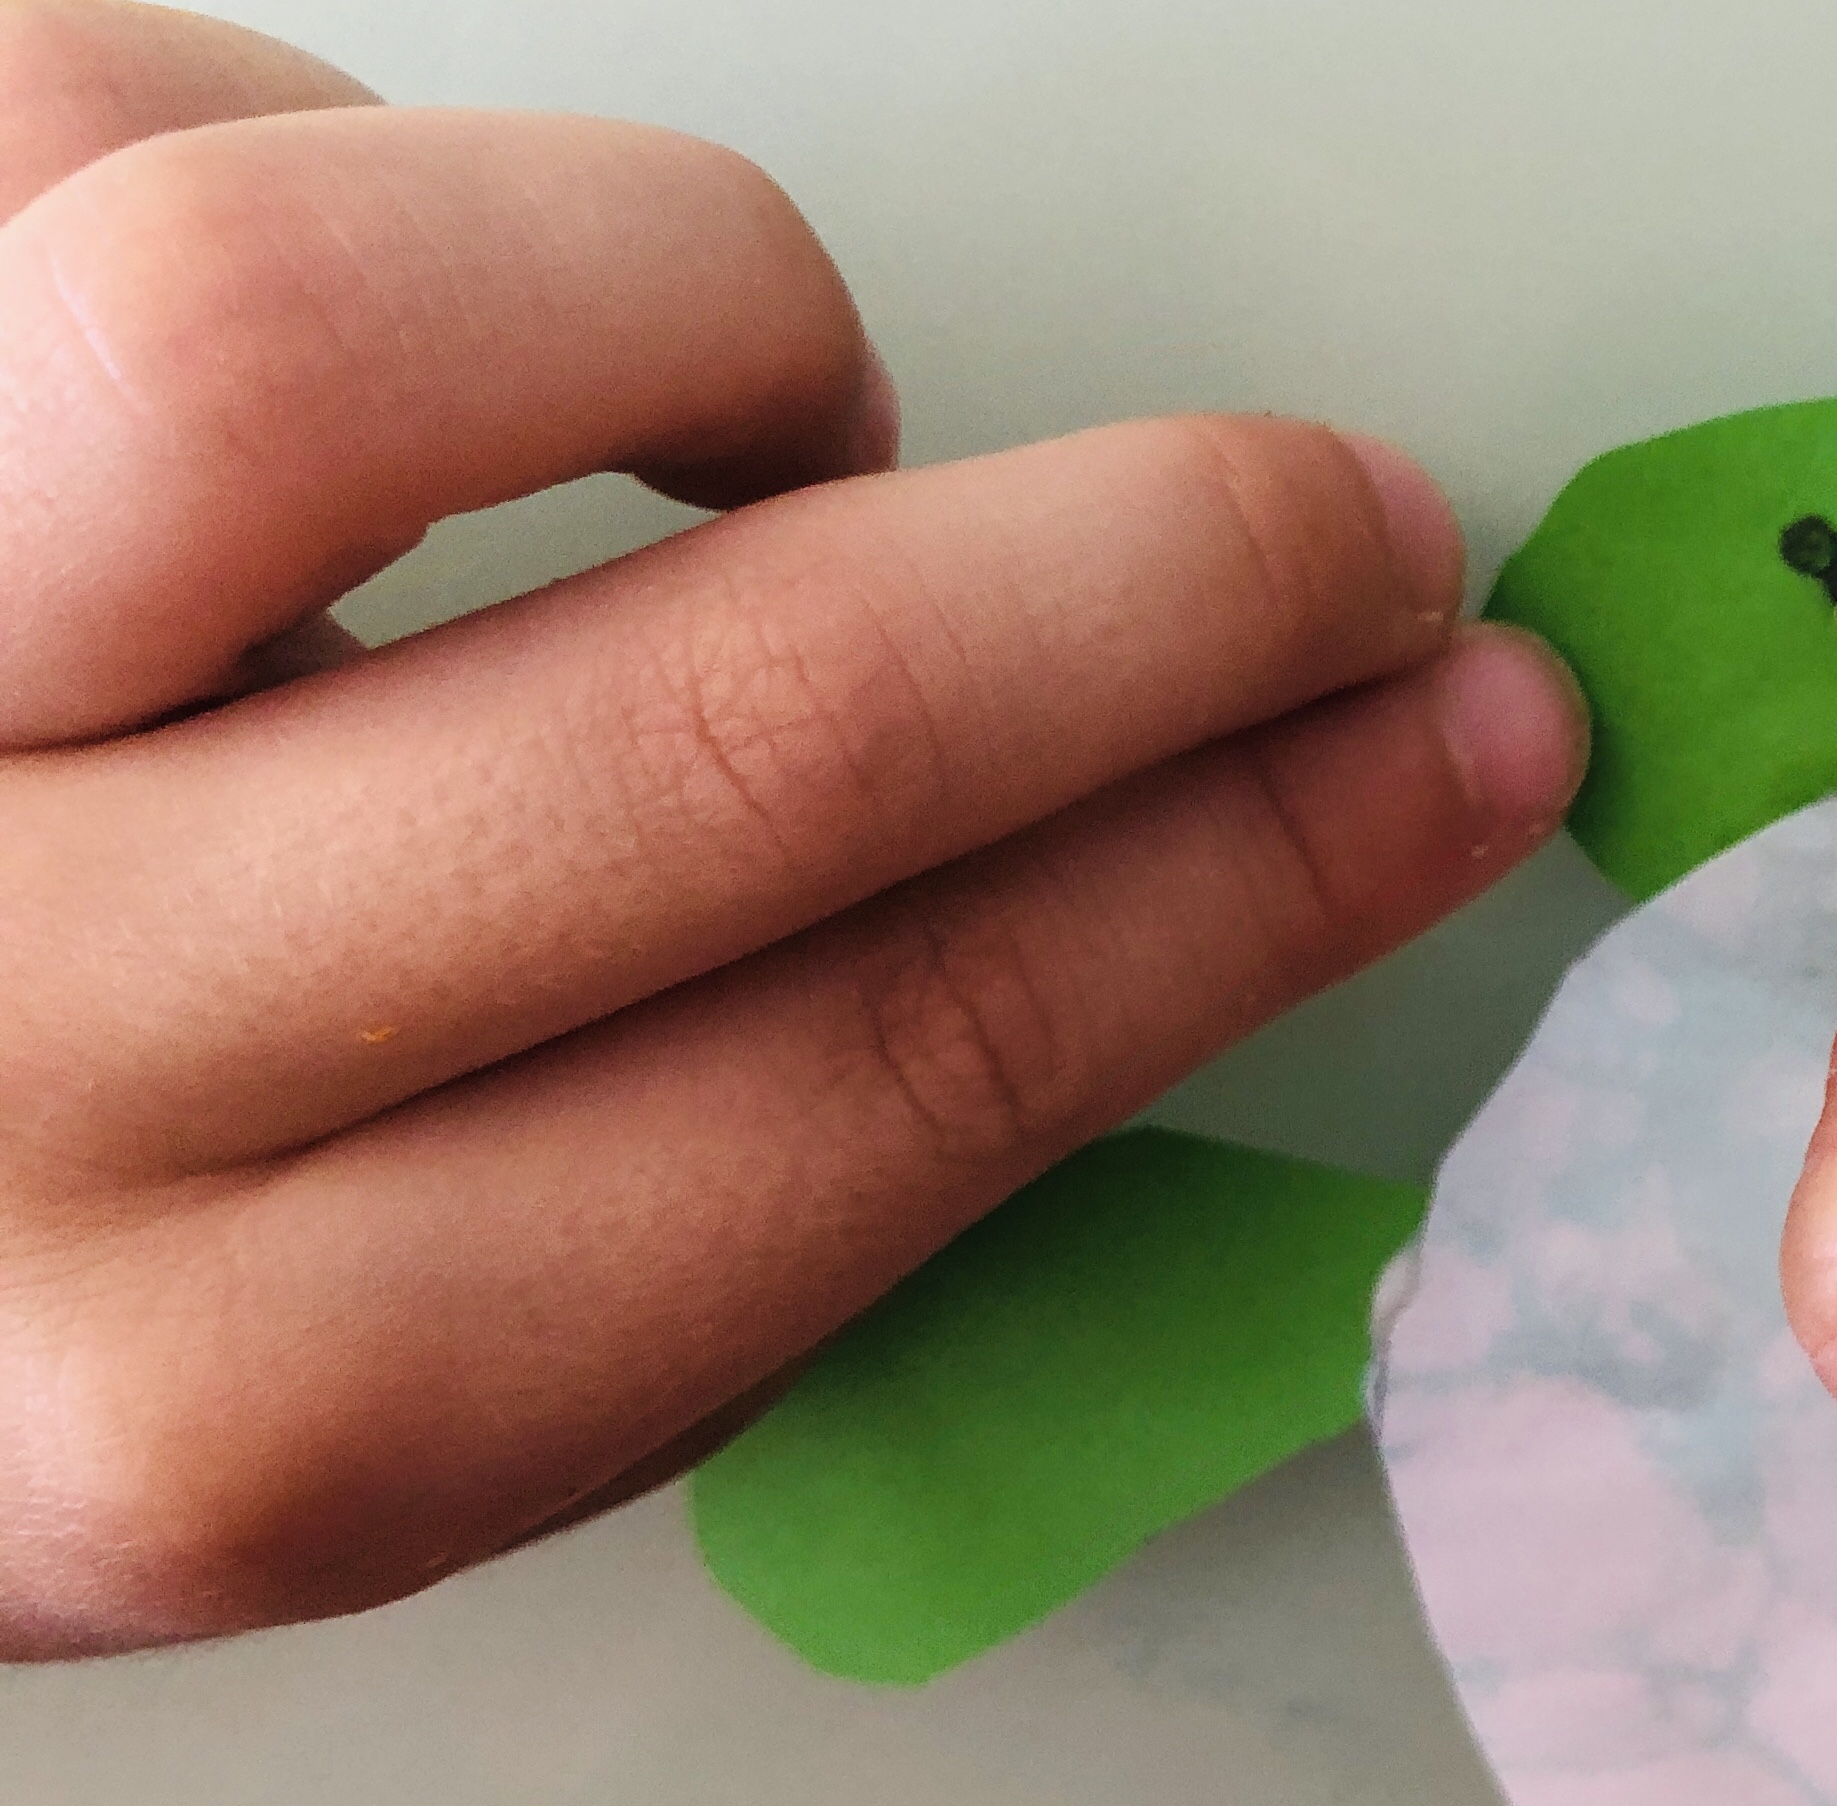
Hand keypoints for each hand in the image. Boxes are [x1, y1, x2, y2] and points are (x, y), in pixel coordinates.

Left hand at [0, 3, 1584, 1653]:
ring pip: (310, 326)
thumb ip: (709, 1208)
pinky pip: (69, 115)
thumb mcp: (361, 1389)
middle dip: (1167, 591)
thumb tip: (1157, 887)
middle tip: (1336, 526)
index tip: (1448, 745)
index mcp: (230, 1394)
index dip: (1260, 872)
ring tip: (762, 402)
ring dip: (692, 311)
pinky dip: (320, 157)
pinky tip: (360, 334)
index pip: (903, 1079)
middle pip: (743, 732)